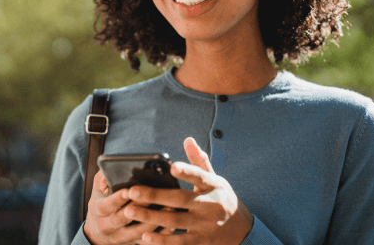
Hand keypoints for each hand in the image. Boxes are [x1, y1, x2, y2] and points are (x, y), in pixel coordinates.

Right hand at [84, 170, 166, 244]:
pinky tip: (173, 224)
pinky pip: (146, 241)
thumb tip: (113, 169)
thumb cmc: (102, 202)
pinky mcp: (131, 243)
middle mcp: (107, 226)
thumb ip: (103, 178)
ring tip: (170, 207)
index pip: (107, 205)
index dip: (118, 198)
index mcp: (98, 210)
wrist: (98, 232)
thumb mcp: (97, 190)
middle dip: (140, 207)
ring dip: (154, 221)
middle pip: (123, 218)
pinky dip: (160, 234)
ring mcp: (119, 237)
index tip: (129, 190)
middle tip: (155, 195)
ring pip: (137, 232)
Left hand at [124, 137, 253, 244]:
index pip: (199, 176)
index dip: (187, 171)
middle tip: (132, 191)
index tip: (173, 167)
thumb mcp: (216, 180)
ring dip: (151, 217)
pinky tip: (145, 237)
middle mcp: (210, 205)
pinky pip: (180, 242)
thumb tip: (188, 139)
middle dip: (155, 196)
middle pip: (180, 199)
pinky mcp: (202, 242)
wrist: (243, 231)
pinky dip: (162, 241)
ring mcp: (206, 226)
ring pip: (175, 221)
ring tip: (129, 211)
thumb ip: (199, 162)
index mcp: (213, 186)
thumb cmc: (222, 200)